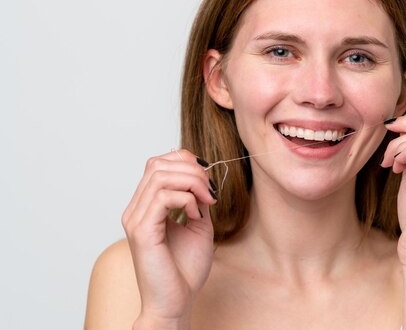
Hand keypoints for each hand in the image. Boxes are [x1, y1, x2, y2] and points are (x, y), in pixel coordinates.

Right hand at [122, 149, 216, 324]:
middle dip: (191, 170)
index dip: (185, 161)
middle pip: (157, 164)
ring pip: (160, 176)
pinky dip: (186, 200)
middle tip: (210, 191)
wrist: (176, 302)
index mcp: (145, 206)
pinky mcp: (142, 231)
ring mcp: (135, 219)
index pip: (157, 164)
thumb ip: (197, 200)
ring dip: (191, 183)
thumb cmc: (184, 270)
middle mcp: (136, 209)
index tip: (208, 178)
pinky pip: (163, 198)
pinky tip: (196, 215)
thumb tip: (204, 178)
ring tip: (206, 201)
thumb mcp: (198, 225)